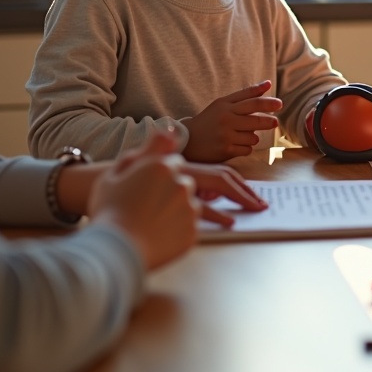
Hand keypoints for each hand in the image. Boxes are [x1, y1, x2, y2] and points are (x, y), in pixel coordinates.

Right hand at [56, 159, 267, 223]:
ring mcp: (188, 207)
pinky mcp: (188, 230)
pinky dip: (215, 223)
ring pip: (214, 204)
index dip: (228, 180)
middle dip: (245, 192)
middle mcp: (184, 183)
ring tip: (250, 210)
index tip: (241, 187)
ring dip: (230, 207)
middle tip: (260, 203)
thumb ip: (151, 149)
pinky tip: (228, 224)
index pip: (209, 169)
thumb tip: (168, 130)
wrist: (110, 242)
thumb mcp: (126, 168)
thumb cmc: (112, 205)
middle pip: (223, 181)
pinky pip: (205, 225)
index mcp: (171, 165)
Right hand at [88, 131, 200, 269]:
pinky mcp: (193, 232)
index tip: (148, 187)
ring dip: (176, 210)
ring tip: (151, 223)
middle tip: (148, 207)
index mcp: (162, 167)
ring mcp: (189, 209)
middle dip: (170, 191)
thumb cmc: (108, 211)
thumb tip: (166, 131)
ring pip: (189, 204)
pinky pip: (189, 227)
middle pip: (184, 182)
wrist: (112, 251)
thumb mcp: (115, 174)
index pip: (173, 162)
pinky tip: (157, 236)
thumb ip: (144, 150)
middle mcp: (181, 184)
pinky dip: (177, 230)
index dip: (160, 175)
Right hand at [181, 81, 281, 161]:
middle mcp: (225, 119)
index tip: (279, 104)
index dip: (268, 102)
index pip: (251, 101)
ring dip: (253, 136)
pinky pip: (247, 149)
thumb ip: (246, 94)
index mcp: (225, 105)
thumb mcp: (223, 104)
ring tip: (242, 135)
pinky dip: (246, 147)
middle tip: (275, 122)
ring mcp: (225, 135)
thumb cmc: (210, 120)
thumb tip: (268, 84)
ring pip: (253, 136)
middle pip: (255, 119)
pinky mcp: (226, 150)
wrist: (188, 141)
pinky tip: (236, 145)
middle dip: (269, 121)